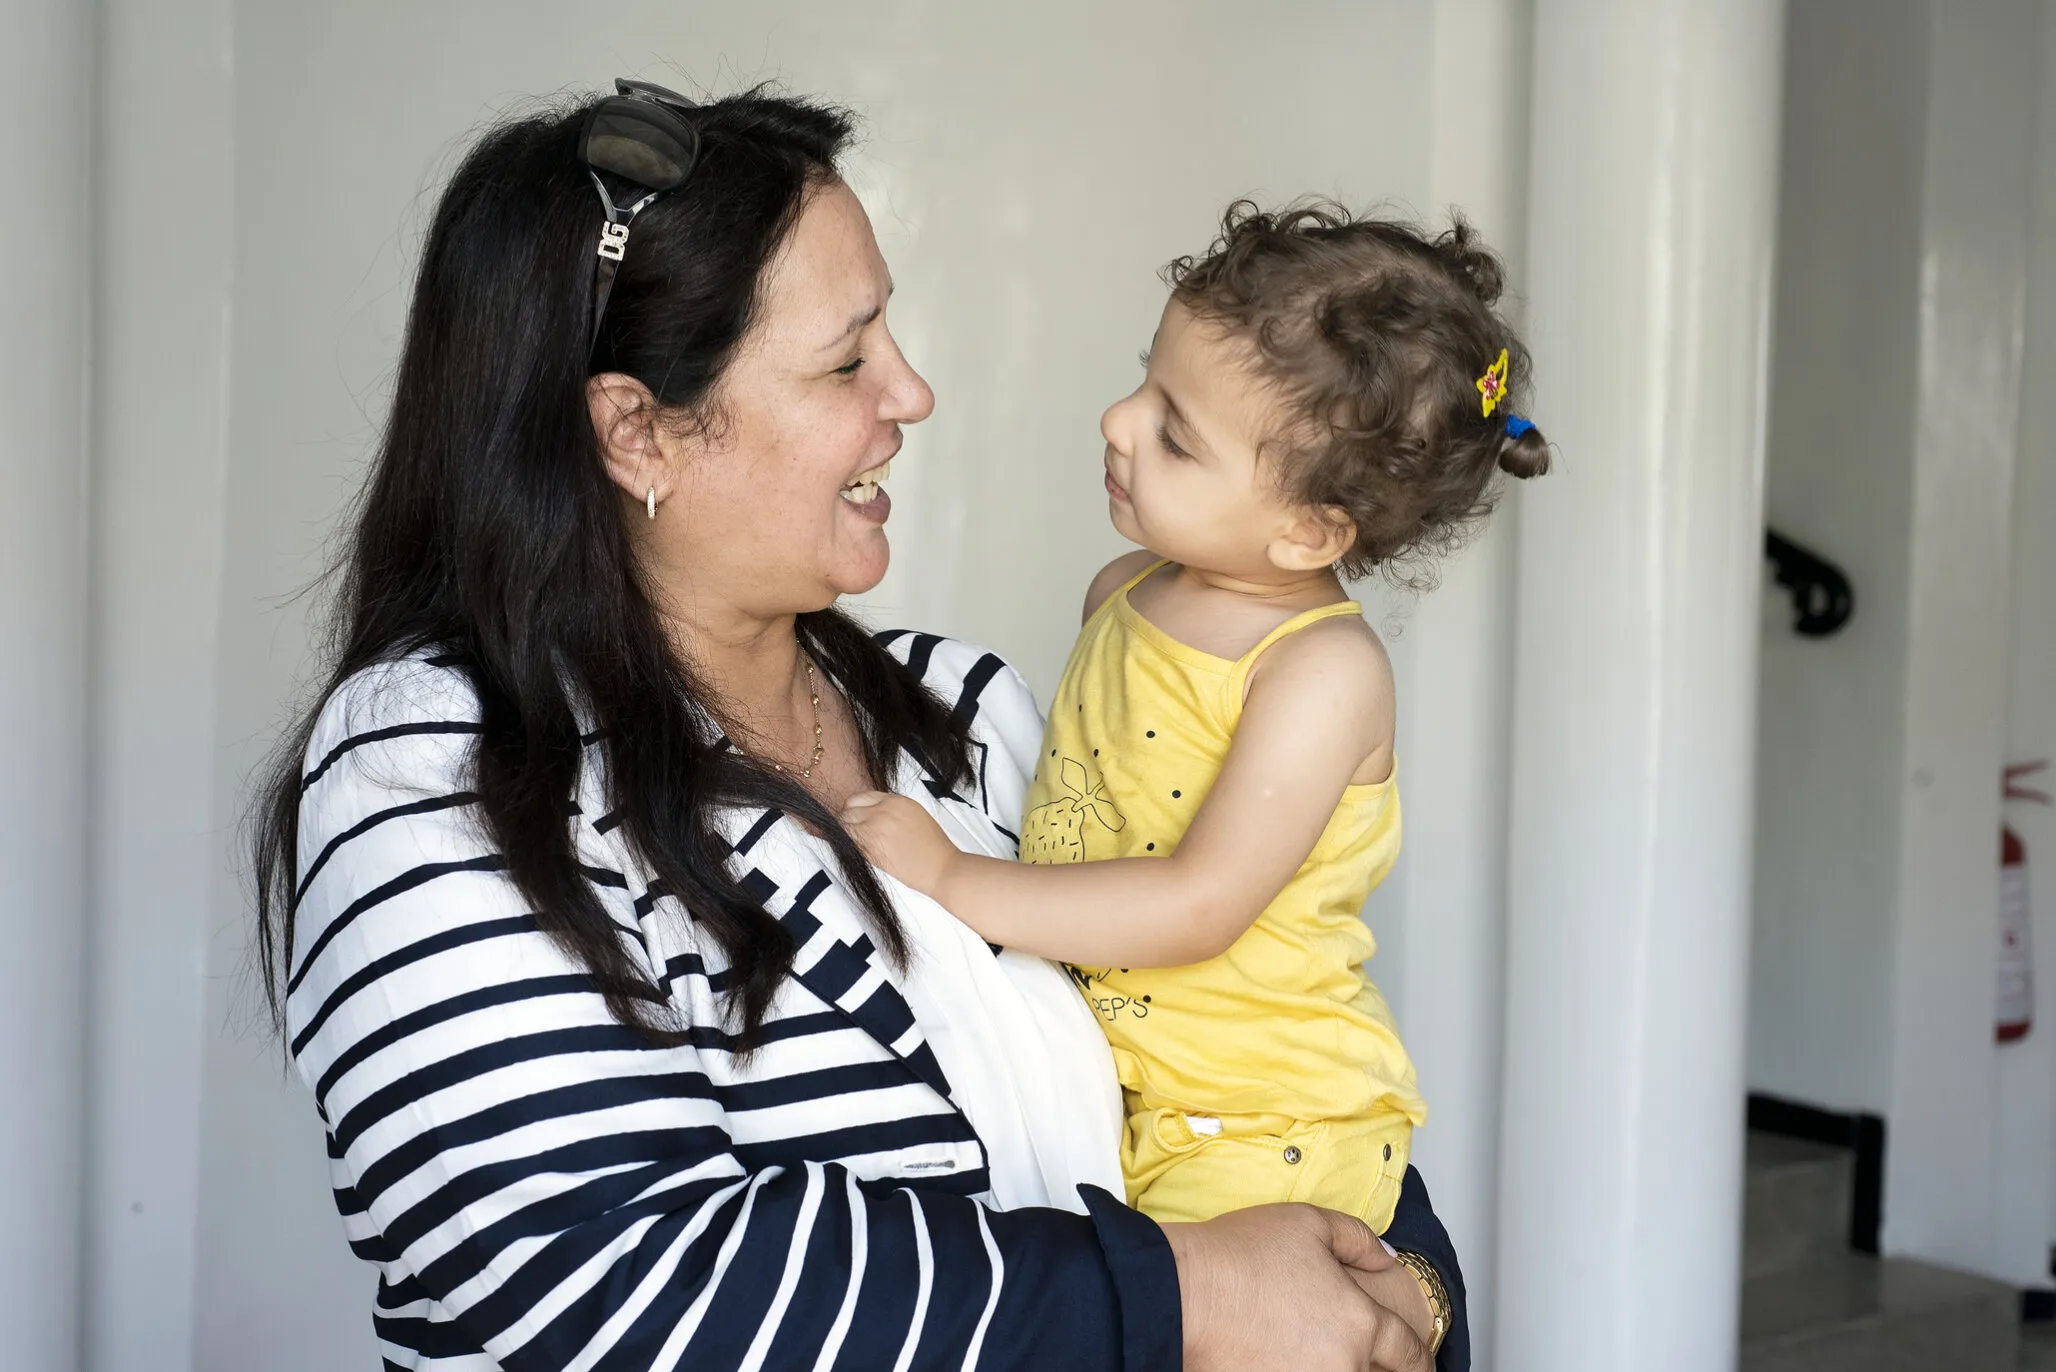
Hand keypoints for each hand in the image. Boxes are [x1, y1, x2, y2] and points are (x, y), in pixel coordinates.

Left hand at [839, 792, 958, 895]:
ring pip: (845, 828)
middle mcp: (882, 812)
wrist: (941, 867)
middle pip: (848, 810)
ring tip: (861, 843)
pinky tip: (866, 852)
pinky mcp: (870, 850)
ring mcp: (874, 830)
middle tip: (855, 831)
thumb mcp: (914, 813)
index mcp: (895, 801)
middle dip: (849, 821)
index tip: (856, 816)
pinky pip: (851, 844)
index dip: (856, 808)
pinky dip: (853, 847)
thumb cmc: (933, 845)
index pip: (859, 797)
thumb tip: (871, 812)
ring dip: (849, 835)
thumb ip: (891, 809)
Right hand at [1162, 1203, 1430, 1371]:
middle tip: (1342, 1342)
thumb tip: (1386, 1260)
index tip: (1419, 1365)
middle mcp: (1343, 1366)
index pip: (1410, 1355)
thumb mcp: (1308, 1223)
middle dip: (1368, 1362)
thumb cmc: (1238, 1256)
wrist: (1182, 1293)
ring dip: (1333, 1366)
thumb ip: (1359, 1240)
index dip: (1421, 1363)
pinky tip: (1276, 1356)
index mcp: (1360, 1323)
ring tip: (1300, 1344)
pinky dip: (1297, 1369)